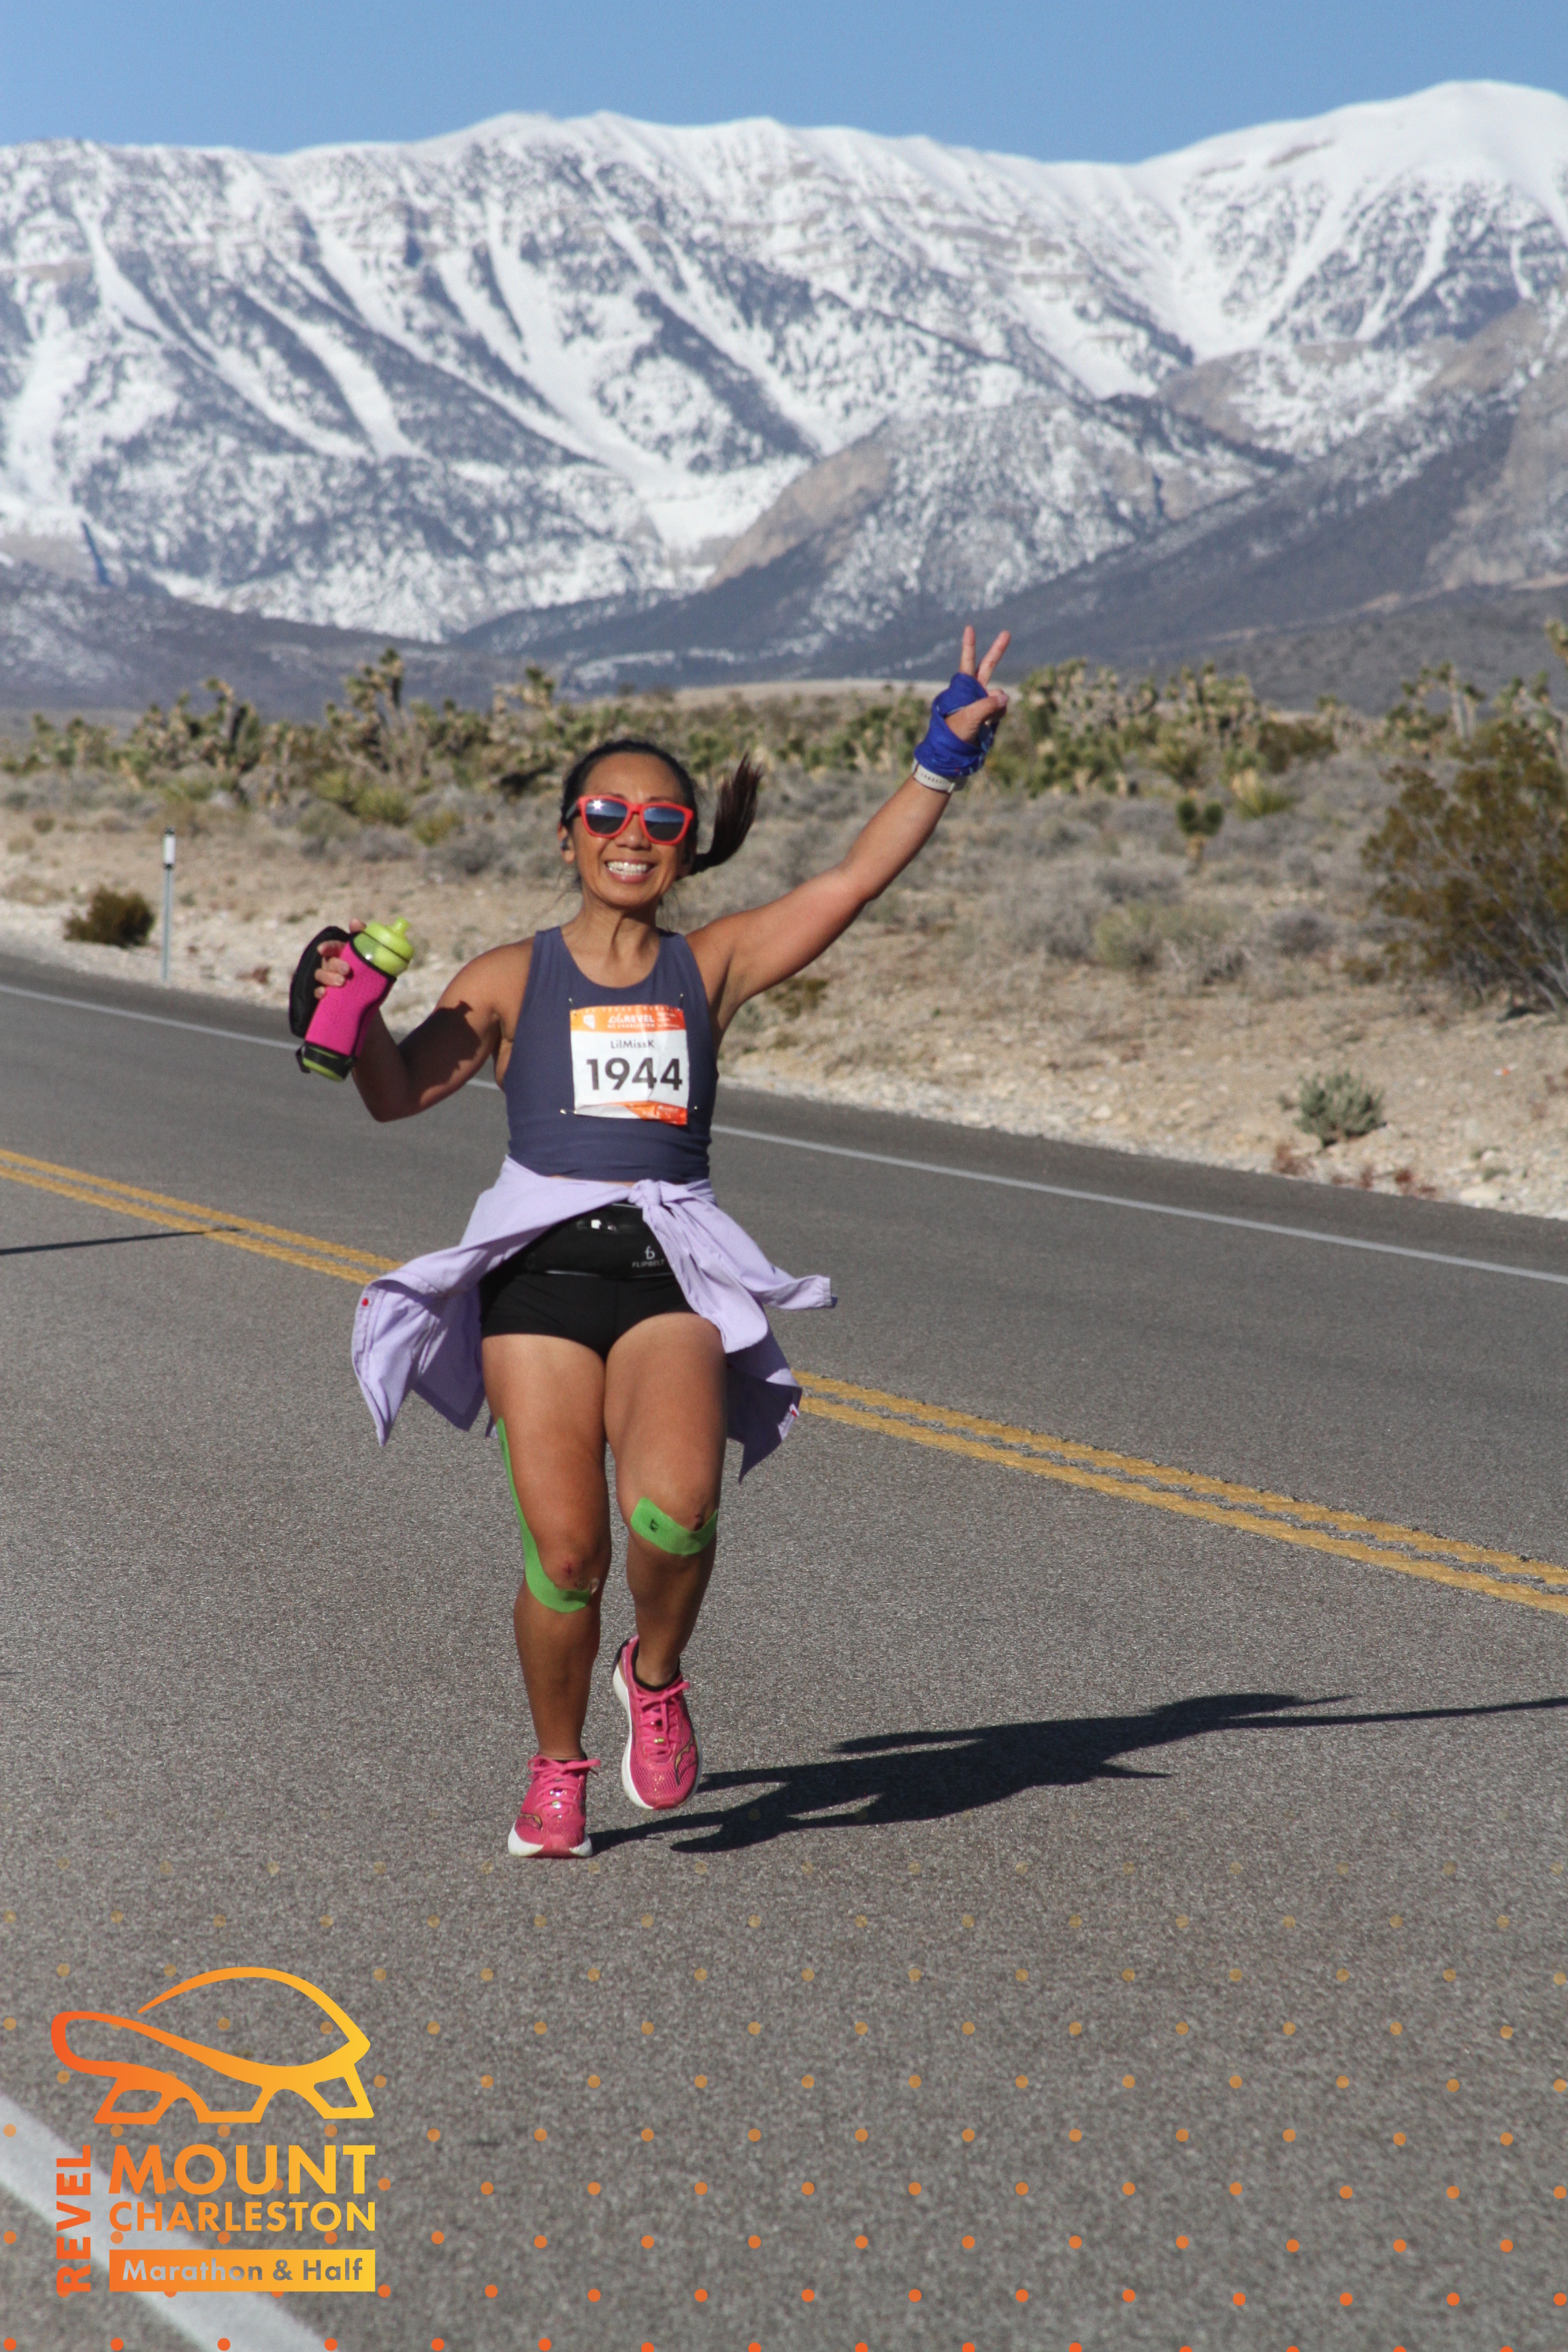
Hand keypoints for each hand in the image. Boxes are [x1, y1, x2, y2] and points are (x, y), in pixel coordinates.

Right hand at [316, 920, 363, 996]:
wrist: (372, 995)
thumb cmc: (369, 969)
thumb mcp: (369, 952)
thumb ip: (363, 936)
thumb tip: (354, 921)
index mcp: (341, 952)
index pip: (332, 947)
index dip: (327, 947)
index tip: (322, 949)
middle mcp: (331, 964)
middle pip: (327, 962)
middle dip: (335, 965)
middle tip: (347, 970)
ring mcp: (327, 979)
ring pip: (320, 975)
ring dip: (329, 978)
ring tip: (342, 982)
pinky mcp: (326, 993)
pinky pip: (316, 992)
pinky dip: (319, 992)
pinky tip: (325, 993)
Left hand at [942, 626, 1009, 743]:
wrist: (953, 755)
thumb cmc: (955, 734)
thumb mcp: (971, 717)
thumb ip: (989, 704)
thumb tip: (1005, 697)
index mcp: (963, 688)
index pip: (968, 663)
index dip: (969, 646)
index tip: (969, 628)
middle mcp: (973, 691)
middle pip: (987, 667)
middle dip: (997, 651)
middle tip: (1006, 633)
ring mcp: (982, 702)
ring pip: (998, 697)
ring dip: (995, 708)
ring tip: (981, 723)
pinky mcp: (989, 714)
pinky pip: (1000, 711)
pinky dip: (997, 717)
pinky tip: (987, 726)